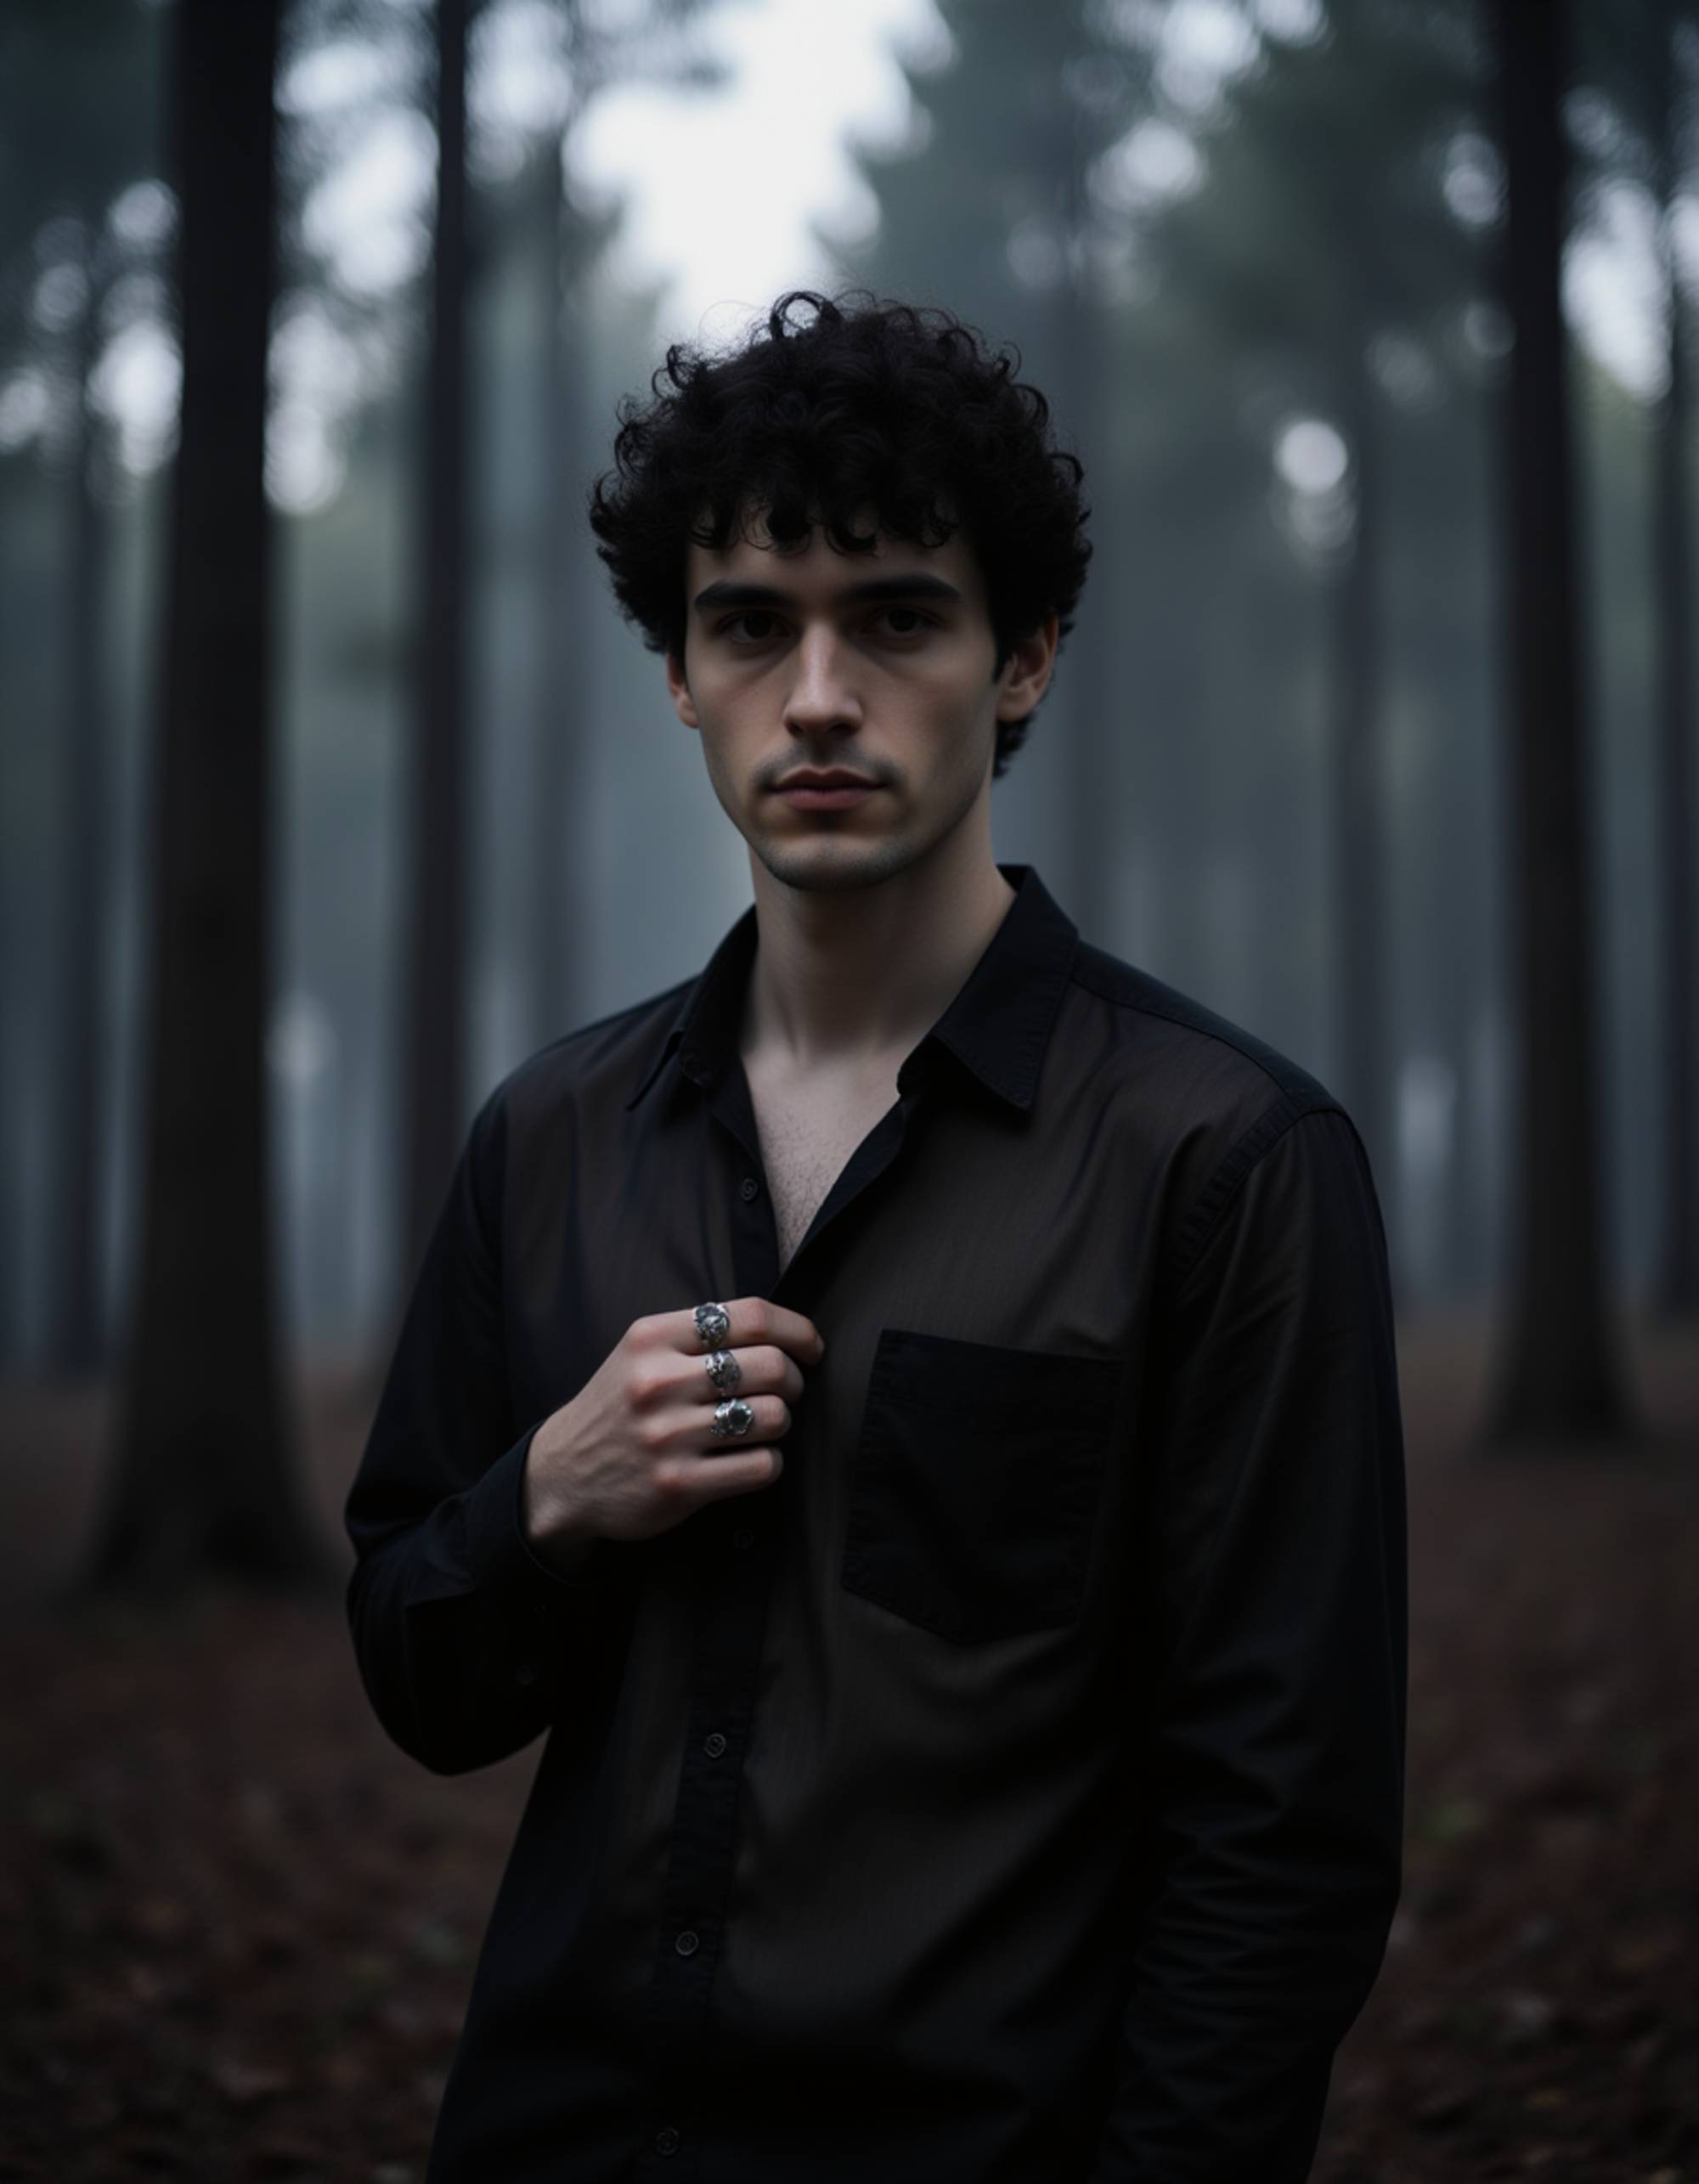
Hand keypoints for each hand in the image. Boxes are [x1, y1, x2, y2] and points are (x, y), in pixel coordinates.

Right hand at [522, 1297, 825, 1568]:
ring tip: (760, 1427)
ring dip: (780, 1424)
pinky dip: (767, 1463)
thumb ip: (700, 1336)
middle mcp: (658, 1382)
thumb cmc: (619, 1406)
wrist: (562, 1475)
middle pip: (771, 1366)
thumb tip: (784, 1333)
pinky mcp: (678, 1484)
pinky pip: (761, 1467)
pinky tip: (748, 1460)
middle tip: (785, 1393)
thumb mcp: (642, 1353)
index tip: (810, 1348)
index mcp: (653, 1338)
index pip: (751, 1317)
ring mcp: (667, 1436)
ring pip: (773, 1417)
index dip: (797, 1330)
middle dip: (793, 1381)